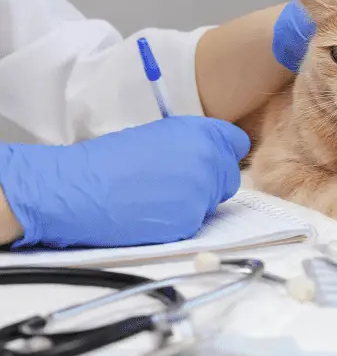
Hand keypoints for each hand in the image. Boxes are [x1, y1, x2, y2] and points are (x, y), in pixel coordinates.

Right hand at [0, 116, 249, 248]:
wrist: (80, 188)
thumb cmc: (111, 158)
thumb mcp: (158, 134)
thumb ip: (192, 142)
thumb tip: (211, 153)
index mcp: (201, 133)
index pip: (236, 143)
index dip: (223, 153)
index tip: (212, 160)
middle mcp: (209, 160)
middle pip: (228, 177)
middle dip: (211, 181)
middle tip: (177, 184)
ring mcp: (202, 192)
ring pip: (212, 202)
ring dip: (194, 202)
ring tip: (157, 197)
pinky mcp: (190, 221)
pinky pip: (195, 222)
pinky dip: (179, 221)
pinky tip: (153, 213)